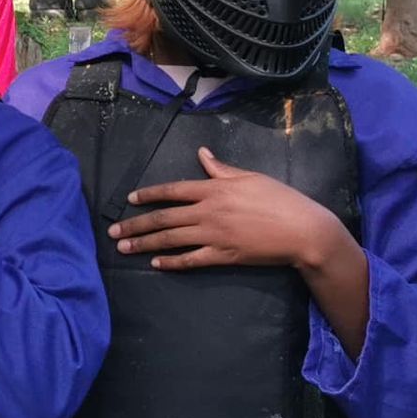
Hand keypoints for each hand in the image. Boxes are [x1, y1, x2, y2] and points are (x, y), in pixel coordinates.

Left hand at [108, 147, 354, 270]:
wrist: (302, 230)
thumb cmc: (279, 199)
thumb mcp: (249, 177)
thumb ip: (221, 169)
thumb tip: (202, 153)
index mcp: (213, 189)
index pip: (172, 190)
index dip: (148, 195)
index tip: (129, 200)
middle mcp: (208, 212)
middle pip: (164, 218)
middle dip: (136, 225)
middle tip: (114, 232)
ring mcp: (214, 235)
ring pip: (171, 240)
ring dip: (145, 244)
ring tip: (124, 248)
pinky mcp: (223, 256)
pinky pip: (191, 260)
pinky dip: (171, 262)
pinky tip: (156, 263)